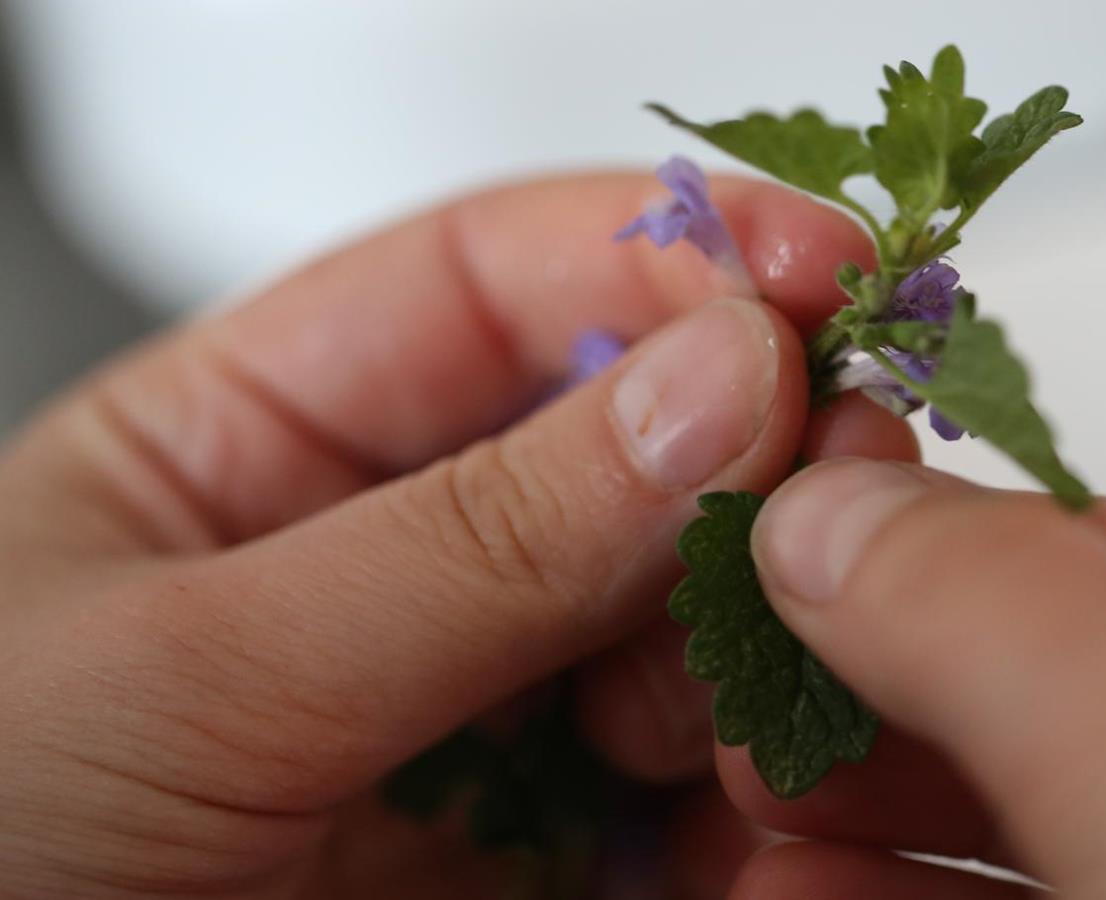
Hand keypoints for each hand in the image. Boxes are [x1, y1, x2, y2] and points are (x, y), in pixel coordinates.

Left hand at [0, 173, 915, 897]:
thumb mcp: (195, 671)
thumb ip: (470, 542)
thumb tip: (716, 384)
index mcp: (263, 447)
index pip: (493, 287)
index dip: (663, 251)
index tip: (811, 269)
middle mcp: (401, 567)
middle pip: (633, 443)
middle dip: (747, 450)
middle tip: (837, 473)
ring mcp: (490, 723)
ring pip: (694, 616)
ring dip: (754, 630)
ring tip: (761, 685)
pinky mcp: (556, 862)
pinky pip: (706, 789)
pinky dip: (762, 784)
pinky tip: (757, 795)